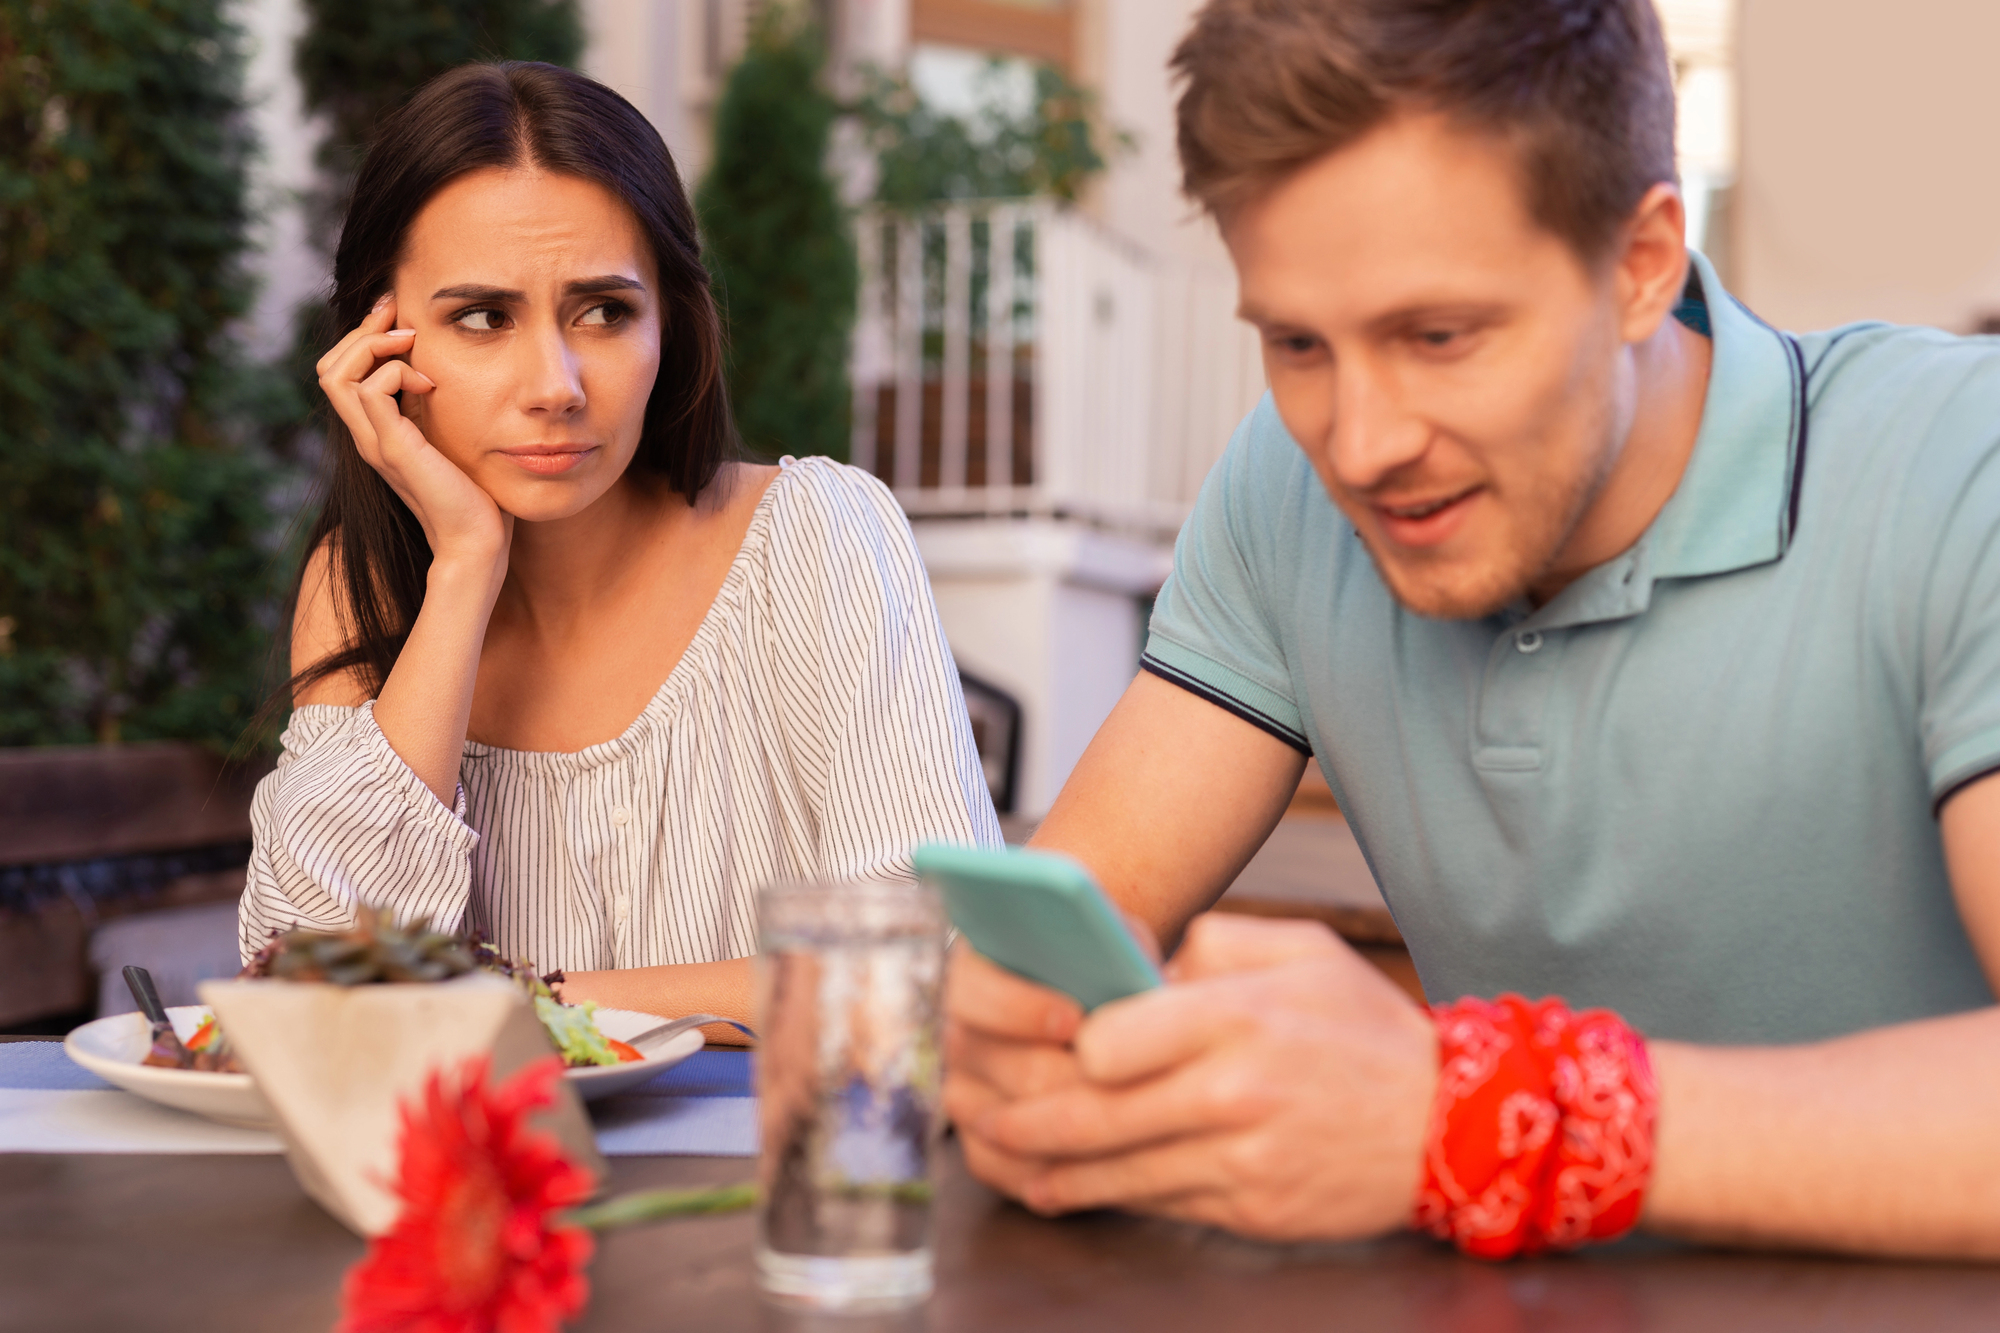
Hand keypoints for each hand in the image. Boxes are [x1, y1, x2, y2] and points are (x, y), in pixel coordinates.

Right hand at [316, 293, 510, 569]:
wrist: (476, 541)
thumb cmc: (473, 495)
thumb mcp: (448, 439)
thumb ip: (434, 411)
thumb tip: (439, 371)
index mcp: (376, 432)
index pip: (341, 373)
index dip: (363, 338)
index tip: (399, 318)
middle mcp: (366, 436)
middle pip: (329, 368)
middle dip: (361, 331)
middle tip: (399, 315)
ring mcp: (375, 443)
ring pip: (337, 374)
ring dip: (374, 345)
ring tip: (412, 344)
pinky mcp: (393, 450)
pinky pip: (370, 391)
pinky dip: (396, 372)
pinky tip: (429, 383)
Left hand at [961, 913, 1437, 1241]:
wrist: (1455, 1127)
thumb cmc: (1368, 1031)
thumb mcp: (1302, 950)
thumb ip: (1211, 941)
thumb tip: (1133, 954)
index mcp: (1238, 1017)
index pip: (1111, 1039)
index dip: (1069, 1043)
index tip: (1052, 1038)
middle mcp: (1232, 1092)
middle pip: (1094, 1115)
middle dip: (1025, 1118)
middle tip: (980, 1113)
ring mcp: (1240, 1158)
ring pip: (1115, 1170)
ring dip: (1048, 1167)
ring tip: (1006, 1154)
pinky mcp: (1250, 1208)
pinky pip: (1157, 1202)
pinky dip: (1105, 1196)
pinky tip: (1067, 1187)